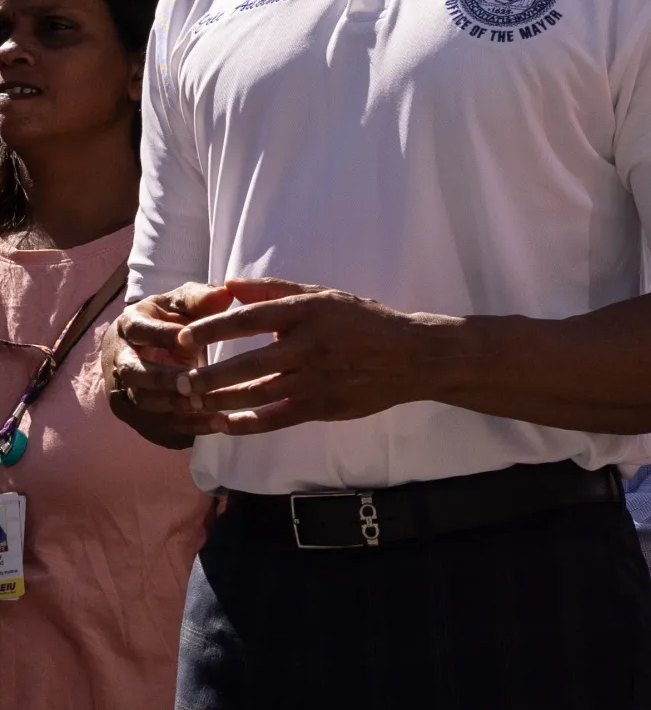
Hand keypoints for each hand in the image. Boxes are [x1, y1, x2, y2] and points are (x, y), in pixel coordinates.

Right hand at [99, 282, 235, 447]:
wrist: (148, 343)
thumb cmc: (172, 318)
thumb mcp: (182, 302)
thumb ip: (200, 298)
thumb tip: (225, 293)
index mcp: (131, 325)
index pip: (140, 331)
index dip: (163, 337)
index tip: (190, 341)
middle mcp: (122, 358)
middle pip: (134, 373)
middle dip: (163, 379)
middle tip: (194, 384)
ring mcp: (127, 388)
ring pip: (143, 402)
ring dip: (175, 406)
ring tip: (208, 407)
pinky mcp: (140, 411)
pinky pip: (159, 423)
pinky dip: (187, 426)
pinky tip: (216, 423)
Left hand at [167, 278, 463, 434]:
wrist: (411, 356)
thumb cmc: (364, 321)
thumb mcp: (325, 295)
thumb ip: (275, 290)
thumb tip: (229, 285)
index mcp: (308, 313)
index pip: (248, 320)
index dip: (210, 329)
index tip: (181, 338)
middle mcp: (310, 346)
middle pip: (246, 364)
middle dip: (207, 376)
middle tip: (179, 381)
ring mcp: (317, 380)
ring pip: (257, 395)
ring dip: (220, 401)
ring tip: (193, 403)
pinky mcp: (323, 407)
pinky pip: (276, 419)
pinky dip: (246, 424)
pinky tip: (224, 424)